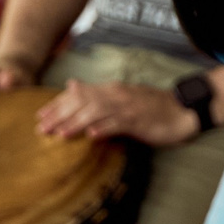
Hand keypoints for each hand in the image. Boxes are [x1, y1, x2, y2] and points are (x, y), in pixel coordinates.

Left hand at [33, 79, 199, 147]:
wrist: (183, 110)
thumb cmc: (152, 107)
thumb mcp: (123, 98)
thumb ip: (99, 95)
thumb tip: (72, 87)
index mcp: (112, 90)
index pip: (79, 94)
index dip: (58, 104)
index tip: (40, 116)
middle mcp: (117, 95)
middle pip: (83, 102)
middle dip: (61, 114)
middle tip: (41, 128)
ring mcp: (128, 107)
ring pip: (97, 112)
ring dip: (77, 122)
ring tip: (59, 133)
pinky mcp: (140, 120)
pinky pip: (120, 123)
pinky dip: (105, 128)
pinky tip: (91, 136)